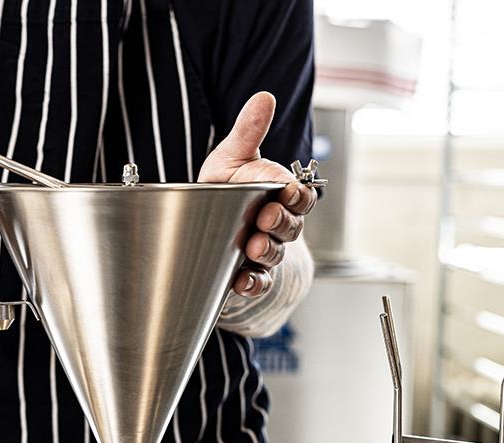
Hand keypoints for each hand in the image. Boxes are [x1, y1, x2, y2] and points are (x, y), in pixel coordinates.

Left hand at [197, 92, 316, 297]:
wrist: (203, 222)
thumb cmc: (223, 186)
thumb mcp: (232, 157)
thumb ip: (248, 131)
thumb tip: (264, 96)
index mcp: (279, 195)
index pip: (300, 197)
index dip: (297, 196)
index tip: (286, 190)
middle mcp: (277, 224)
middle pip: (291, 227)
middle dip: (280, 223)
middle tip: (266, 217)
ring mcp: (263, 249)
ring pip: (275, 254)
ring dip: (266, 252)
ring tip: (251, 247)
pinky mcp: (248, 272)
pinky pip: (257, 282)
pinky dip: (252, 283)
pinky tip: (241, 281)